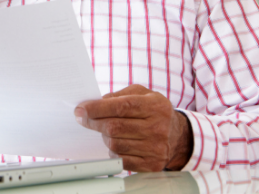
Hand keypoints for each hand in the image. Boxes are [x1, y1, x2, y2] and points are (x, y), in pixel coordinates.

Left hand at [74, 84, 192, 171]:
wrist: (178, 136)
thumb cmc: (154, 111)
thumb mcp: (142, 94)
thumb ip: (119, 95)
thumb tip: (95, 103)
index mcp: (155, 106)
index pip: (121, 106)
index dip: (97, 108)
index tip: (80, 109)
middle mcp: (158, 127)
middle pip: (114, 127)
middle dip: (94, 122)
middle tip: (84, 119)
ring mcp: (156, 148)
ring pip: (115, 144)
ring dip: (104, 137)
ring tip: (106, 130)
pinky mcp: (152, 164)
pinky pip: (122, 160)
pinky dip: (113, 152)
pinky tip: (116, 144)